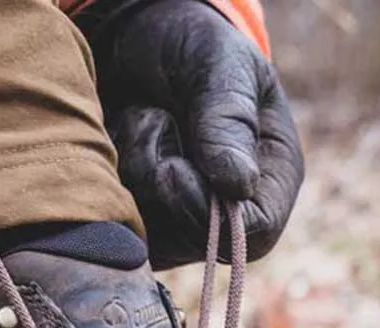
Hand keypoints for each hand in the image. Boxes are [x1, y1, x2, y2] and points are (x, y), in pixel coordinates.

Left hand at [99, 0, 304, 267]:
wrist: (129, 34)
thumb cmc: (188, 41)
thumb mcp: (217, 62)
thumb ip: (228, 119)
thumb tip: (238, 185)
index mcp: (271, 177)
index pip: (257, 233)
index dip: (214, 218)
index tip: (172, 170)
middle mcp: (233, 210)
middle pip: (199, 241)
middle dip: (163, 184)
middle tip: (151, 119)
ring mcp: (187, 220)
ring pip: (154, 235)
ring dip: (132, 173)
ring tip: (136, 118)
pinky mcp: (146, 222)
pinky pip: (122, 230)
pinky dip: (109, 184)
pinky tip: (115, 139)